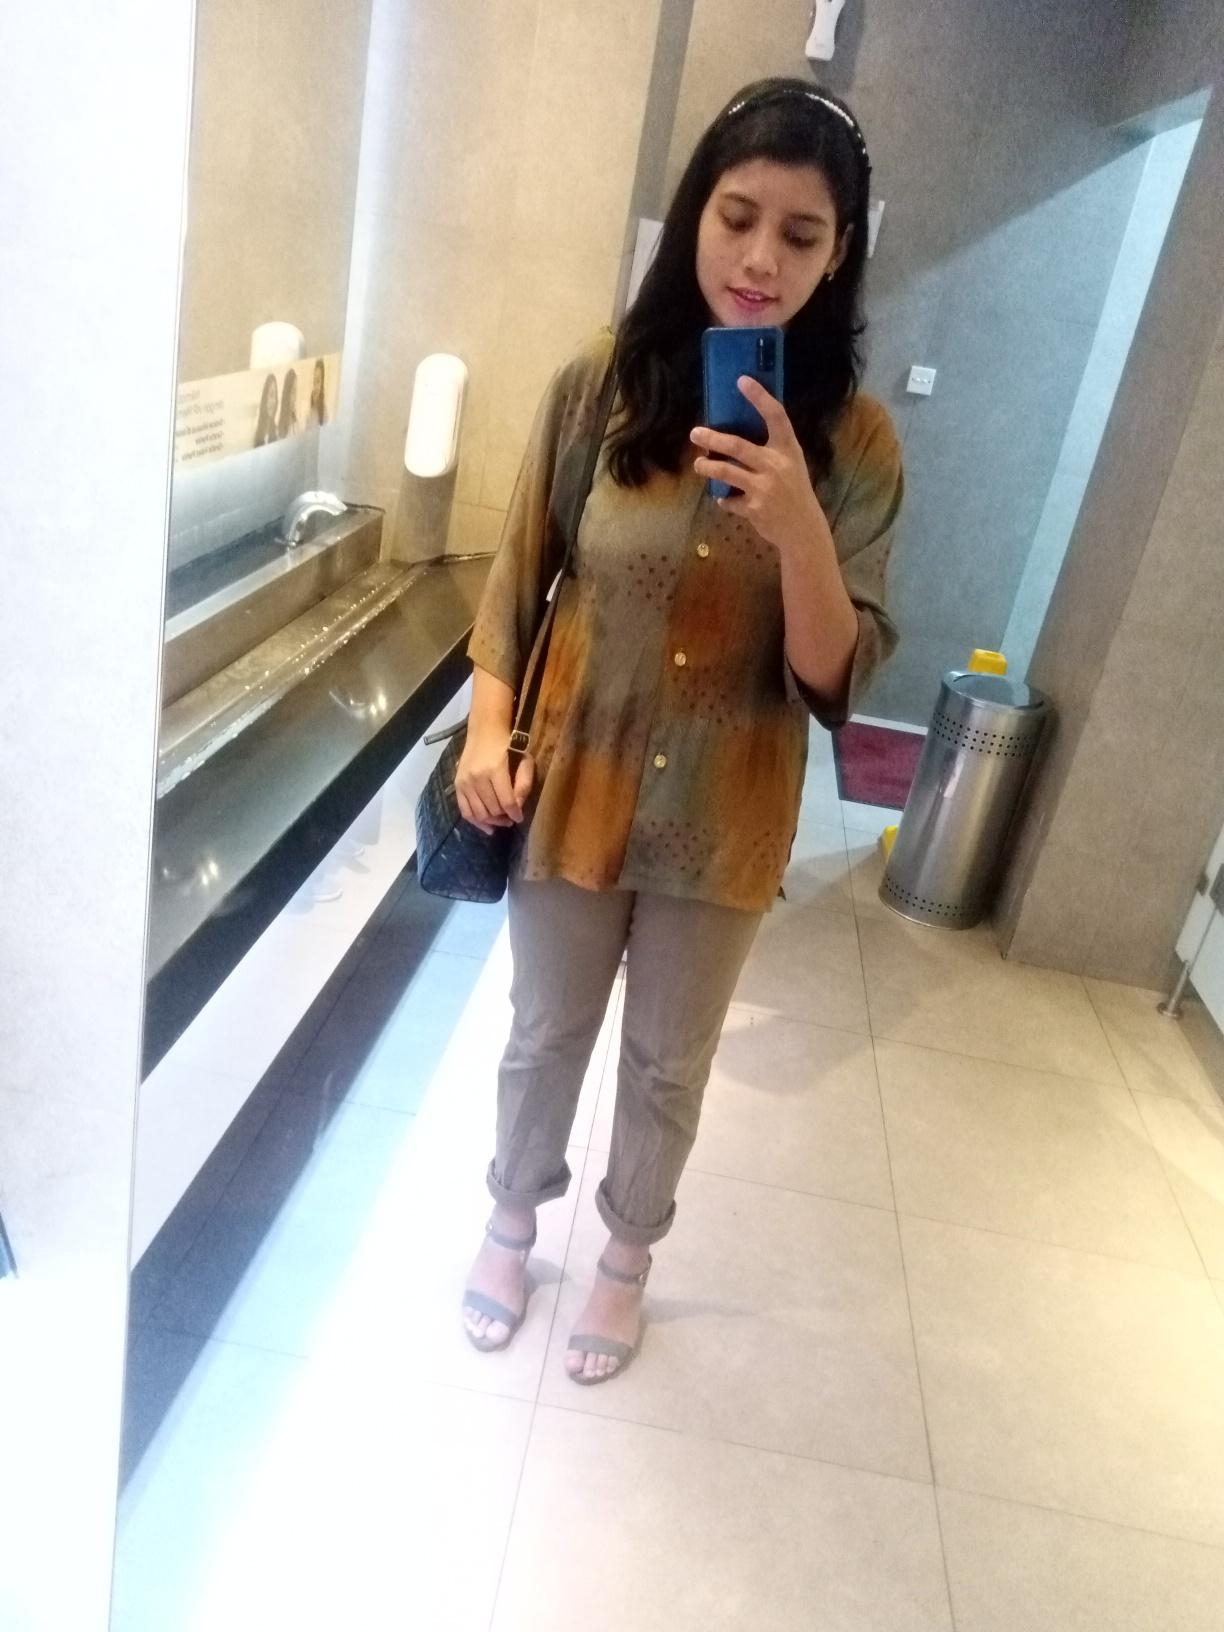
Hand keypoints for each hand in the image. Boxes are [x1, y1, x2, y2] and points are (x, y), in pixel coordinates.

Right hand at [455, 726, 535, 835]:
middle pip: (492, 809)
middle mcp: (477, 777)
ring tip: (502, 822)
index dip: (515, 814)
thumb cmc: (508, 745)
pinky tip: (486, 827)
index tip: (520, 818)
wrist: (485, 731)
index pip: (506, 801)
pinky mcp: (457, 785)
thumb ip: (523, 784)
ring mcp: (465, 782)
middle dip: (504, 818)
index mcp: (495, 770)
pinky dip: (475, 822)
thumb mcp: (523, 760)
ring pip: (479, 813)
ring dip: (492, 822)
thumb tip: (518, 808)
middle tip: (511, 819)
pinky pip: (465, 810)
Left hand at [690, 377, 827, 553]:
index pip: (776, 416)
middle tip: (695, 433)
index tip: (742, 381)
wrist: (803, 529)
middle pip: (738, 446)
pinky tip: (724, 498)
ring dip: (708, 467)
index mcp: (788, 449)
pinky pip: (729, 500)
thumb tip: (737, 434)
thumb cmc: (795, 491)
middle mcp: (776, 465)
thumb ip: (772, 449)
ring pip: (726, 472)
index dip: (760, 397)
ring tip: (699, 463)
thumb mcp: (792, 464)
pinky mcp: (754, 509)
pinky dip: (725, 499)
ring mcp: (764, 488)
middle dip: (712, 438)